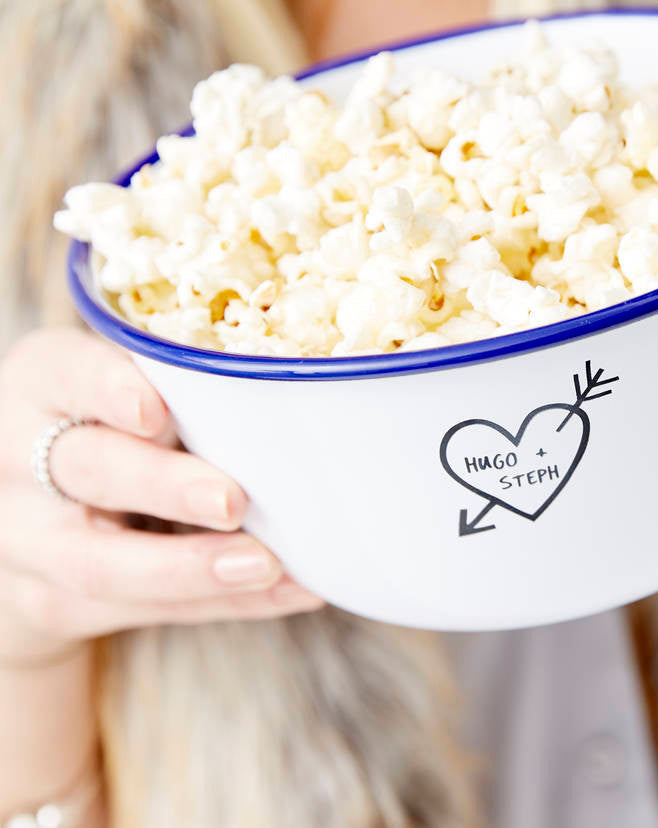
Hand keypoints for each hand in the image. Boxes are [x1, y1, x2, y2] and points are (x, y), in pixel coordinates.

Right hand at [0, 328, 323, 666]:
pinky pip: (144, 611)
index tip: (153, 408)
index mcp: (41, 385)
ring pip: (103, 564)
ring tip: (267, 565)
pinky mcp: (53, 602)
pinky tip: (288, 589)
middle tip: (232, 501)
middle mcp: (19, 460)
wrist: (38, 520)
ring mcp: (28, 541)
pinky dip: (224, 602)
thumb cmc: (108, 431)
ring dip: (194, 569)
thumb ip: (181, 394)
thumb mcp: (120, 394)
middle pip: (90, 469)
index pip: (63, 374)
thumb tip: (302, 400)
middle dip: (165, 486)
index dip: (106, 389)